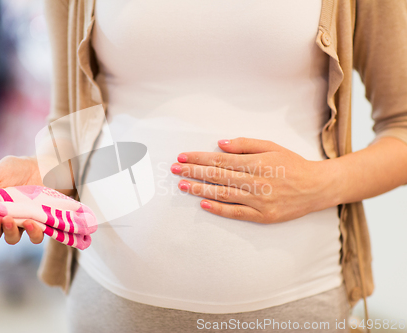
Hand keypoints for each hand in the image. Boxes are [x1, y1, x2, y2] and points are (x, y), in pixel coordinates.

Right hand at [0, 155, 44, 243]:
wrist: (44, 166)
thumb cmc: (17, 169)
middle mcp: (4, 218)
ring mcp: (22, 222)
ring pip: (11, 238)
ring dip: (9, 232)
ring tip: (11, 219)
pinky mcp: (39, 223)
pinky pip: (35, 237)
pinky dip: (32, 234)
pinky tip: (31, 223)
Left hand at [170, 137, 337, 223]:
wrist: (317, 187)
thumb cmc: (293, 164)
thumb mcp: (271, 147)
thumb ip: (245, 145)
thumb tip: (220, 144)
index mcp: (256, 162)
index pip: (220, 160)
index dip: (198, 158)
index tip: (182, 156)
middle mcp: (255, 181)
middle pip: (217, 176)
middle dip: (193, 171)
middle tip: (174, 169)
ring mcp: (259, 200)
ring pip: (223, 194)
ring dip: (200, 189)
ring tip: (183, 185)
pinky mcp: (263, 216)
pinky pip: (236, 213)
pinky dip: (218, 209)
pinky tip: (203, 204)